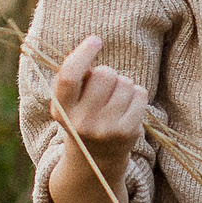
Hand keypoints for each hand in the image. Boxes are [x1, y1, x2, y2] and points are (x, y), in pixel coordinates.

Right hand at [44, 35, 149, 202]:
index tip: (95, 40)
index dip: (83, 54)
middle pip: (104, 74)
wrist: (96, 162)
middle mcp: (82, 122)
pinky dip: (136, 95)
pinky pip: (139, 93)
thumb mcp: (67, 104)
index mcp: (62, 111)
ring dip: (122, 85)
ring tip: (113, 102)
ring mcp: (106, 129)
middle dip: (107, 74)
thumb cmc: (81, 119)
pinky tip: (126, 108)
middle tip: (102, 90)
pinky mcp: (128, 131)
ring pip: (124, 82)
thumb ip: (73, 77)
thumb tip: (92, 45)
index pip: (69, 77)